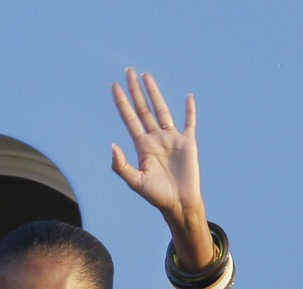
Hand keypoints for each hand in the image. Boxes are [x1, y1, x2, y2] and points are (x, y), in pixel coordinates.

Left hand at [110, 68, 203, 227]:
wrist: (178, 203)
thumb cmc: (156, 195)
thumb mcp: (135, 182)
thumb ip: (121, 165)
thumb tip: (113, 145)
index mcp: (141, 146)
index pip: (129, 118)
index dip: (122, 102)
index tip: (114, 86)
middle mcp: (155, 138)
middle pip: (143, 108)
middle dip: (135, 90)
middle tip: (128, 71)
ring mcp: (171, 138)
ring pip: (161, 110)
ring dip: (154, 93)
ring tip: (146, 76)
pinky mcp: (188, 142)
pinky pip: (189, 122)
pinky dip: (189, 110)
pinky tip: (188, 97)